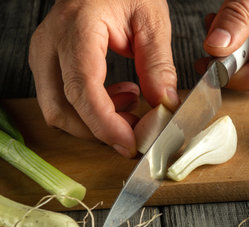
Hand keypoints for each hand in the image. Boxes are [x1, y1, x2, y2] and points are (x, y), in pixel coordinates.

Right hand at [28, 0, 179, 157]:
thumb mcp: (151, 20)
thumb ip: (158, 64)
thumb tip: (164, 104)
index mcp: (76, 29)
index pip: (82, 88)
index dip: (104, 124)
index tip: (130, 143)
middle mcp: (50, 45)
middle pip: (62, 110)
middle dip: (100, 131)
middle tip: (136, 130)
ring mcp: (44, 56)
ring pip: (58, 112)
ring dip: (96, 122)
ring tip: (132, 102)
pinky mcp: (49, 64)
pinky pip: (63, 102)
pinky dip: (91, 112)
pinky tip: (119, 96)